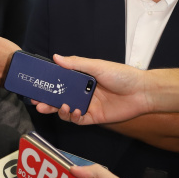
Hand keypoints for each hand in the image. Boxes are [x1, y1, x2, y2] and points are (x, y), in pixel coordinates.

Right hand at [33, 55, 178, 124]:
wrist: (142, 92)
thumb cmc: (123, 75)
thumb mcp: (98, 66)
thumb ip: (76, 63)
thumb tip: (56, 57)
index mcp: (83, 78)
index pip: (60, 81)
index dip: (48, 84)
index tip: (36, 85)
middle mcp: (83, 92)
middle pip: (60, 98)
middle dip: (47, 101)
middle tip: (37, 102)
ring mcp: (88, 105)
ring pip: (66, 110)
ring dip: (58, 110)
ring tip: (58, 107)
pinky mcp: (94, 117)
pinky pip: (78, 120)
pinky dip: (72, 117)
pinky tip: (73, 112)